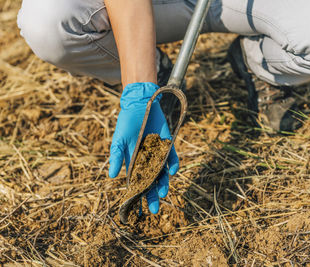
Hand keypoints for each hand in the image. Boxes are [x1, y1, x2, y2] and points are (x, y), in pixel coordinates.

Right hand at [109, 82, 178, 213]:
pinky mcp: (169, 145)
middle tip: (155, 210)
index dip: (138, 196)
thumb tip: (111, 177)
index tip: (138, 211)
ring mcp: (159, 154)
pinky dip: (174, 165)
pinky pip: (173, 158)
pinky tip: (172, 172)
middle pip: (151, 182)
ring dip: (163, 184)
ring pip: (163, 173)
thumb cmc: (126, 123)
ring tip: (163, 194)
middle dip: (152, 196)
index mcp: (134, 162)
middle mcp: (147, 161)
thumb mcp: (119, 140)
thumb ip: (116, 157)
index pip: (136, 183)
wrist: (140, 105)